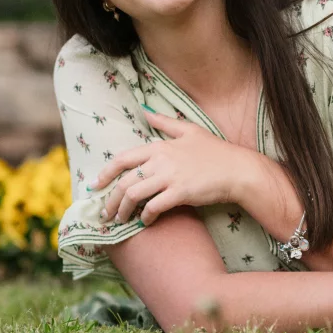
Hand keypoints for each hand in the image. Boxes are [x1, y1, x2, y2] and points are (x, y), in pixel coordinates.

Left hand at [93, 110, 254, 225]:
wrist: (238, 170)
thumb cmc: (216, 151)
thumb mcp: (190, 130)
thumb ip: (165, 122)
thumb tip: (144, 110)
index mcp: (160, 146)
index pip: (123, 159)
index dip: (105, 173)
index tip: (95, 186)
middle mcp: (161, 160)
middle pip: (124, 182)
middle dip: (111, 200)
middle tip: (107, 213)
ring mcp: (170, 177)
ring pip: (134, 195)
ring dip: (124, 211)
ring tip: (122, 220)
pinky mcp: (180, 193)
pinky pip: (154, 207)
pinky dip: (146, 217)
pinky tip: (146, 222)